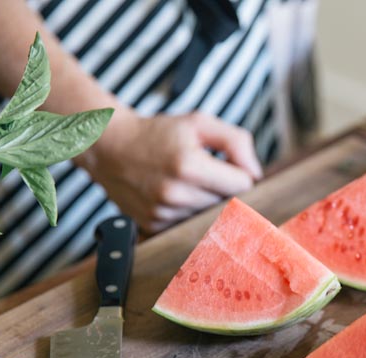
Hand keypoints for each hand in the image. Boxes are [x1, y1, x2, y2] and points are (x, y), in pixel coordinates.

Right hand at [75, 107, 262, 233]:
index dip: (239, 173)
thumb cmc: (159, 133)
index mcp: (190, 166)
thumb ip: (236, 142)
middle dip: (222, 188)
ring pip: (209, 216)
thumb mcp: (200, 123)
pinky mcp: (154, 225)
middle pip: (227, 202)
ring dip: (205, 201)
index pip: (242, 185)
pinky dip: (188, 212)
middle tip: (204, 172)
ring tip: (185, 182)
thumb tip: (256, 174)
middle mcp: (175, 194)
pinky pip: (189, 225)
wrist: (109, 147)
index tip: (226, 165)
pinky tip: (173, 194)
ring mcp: (163, 213)